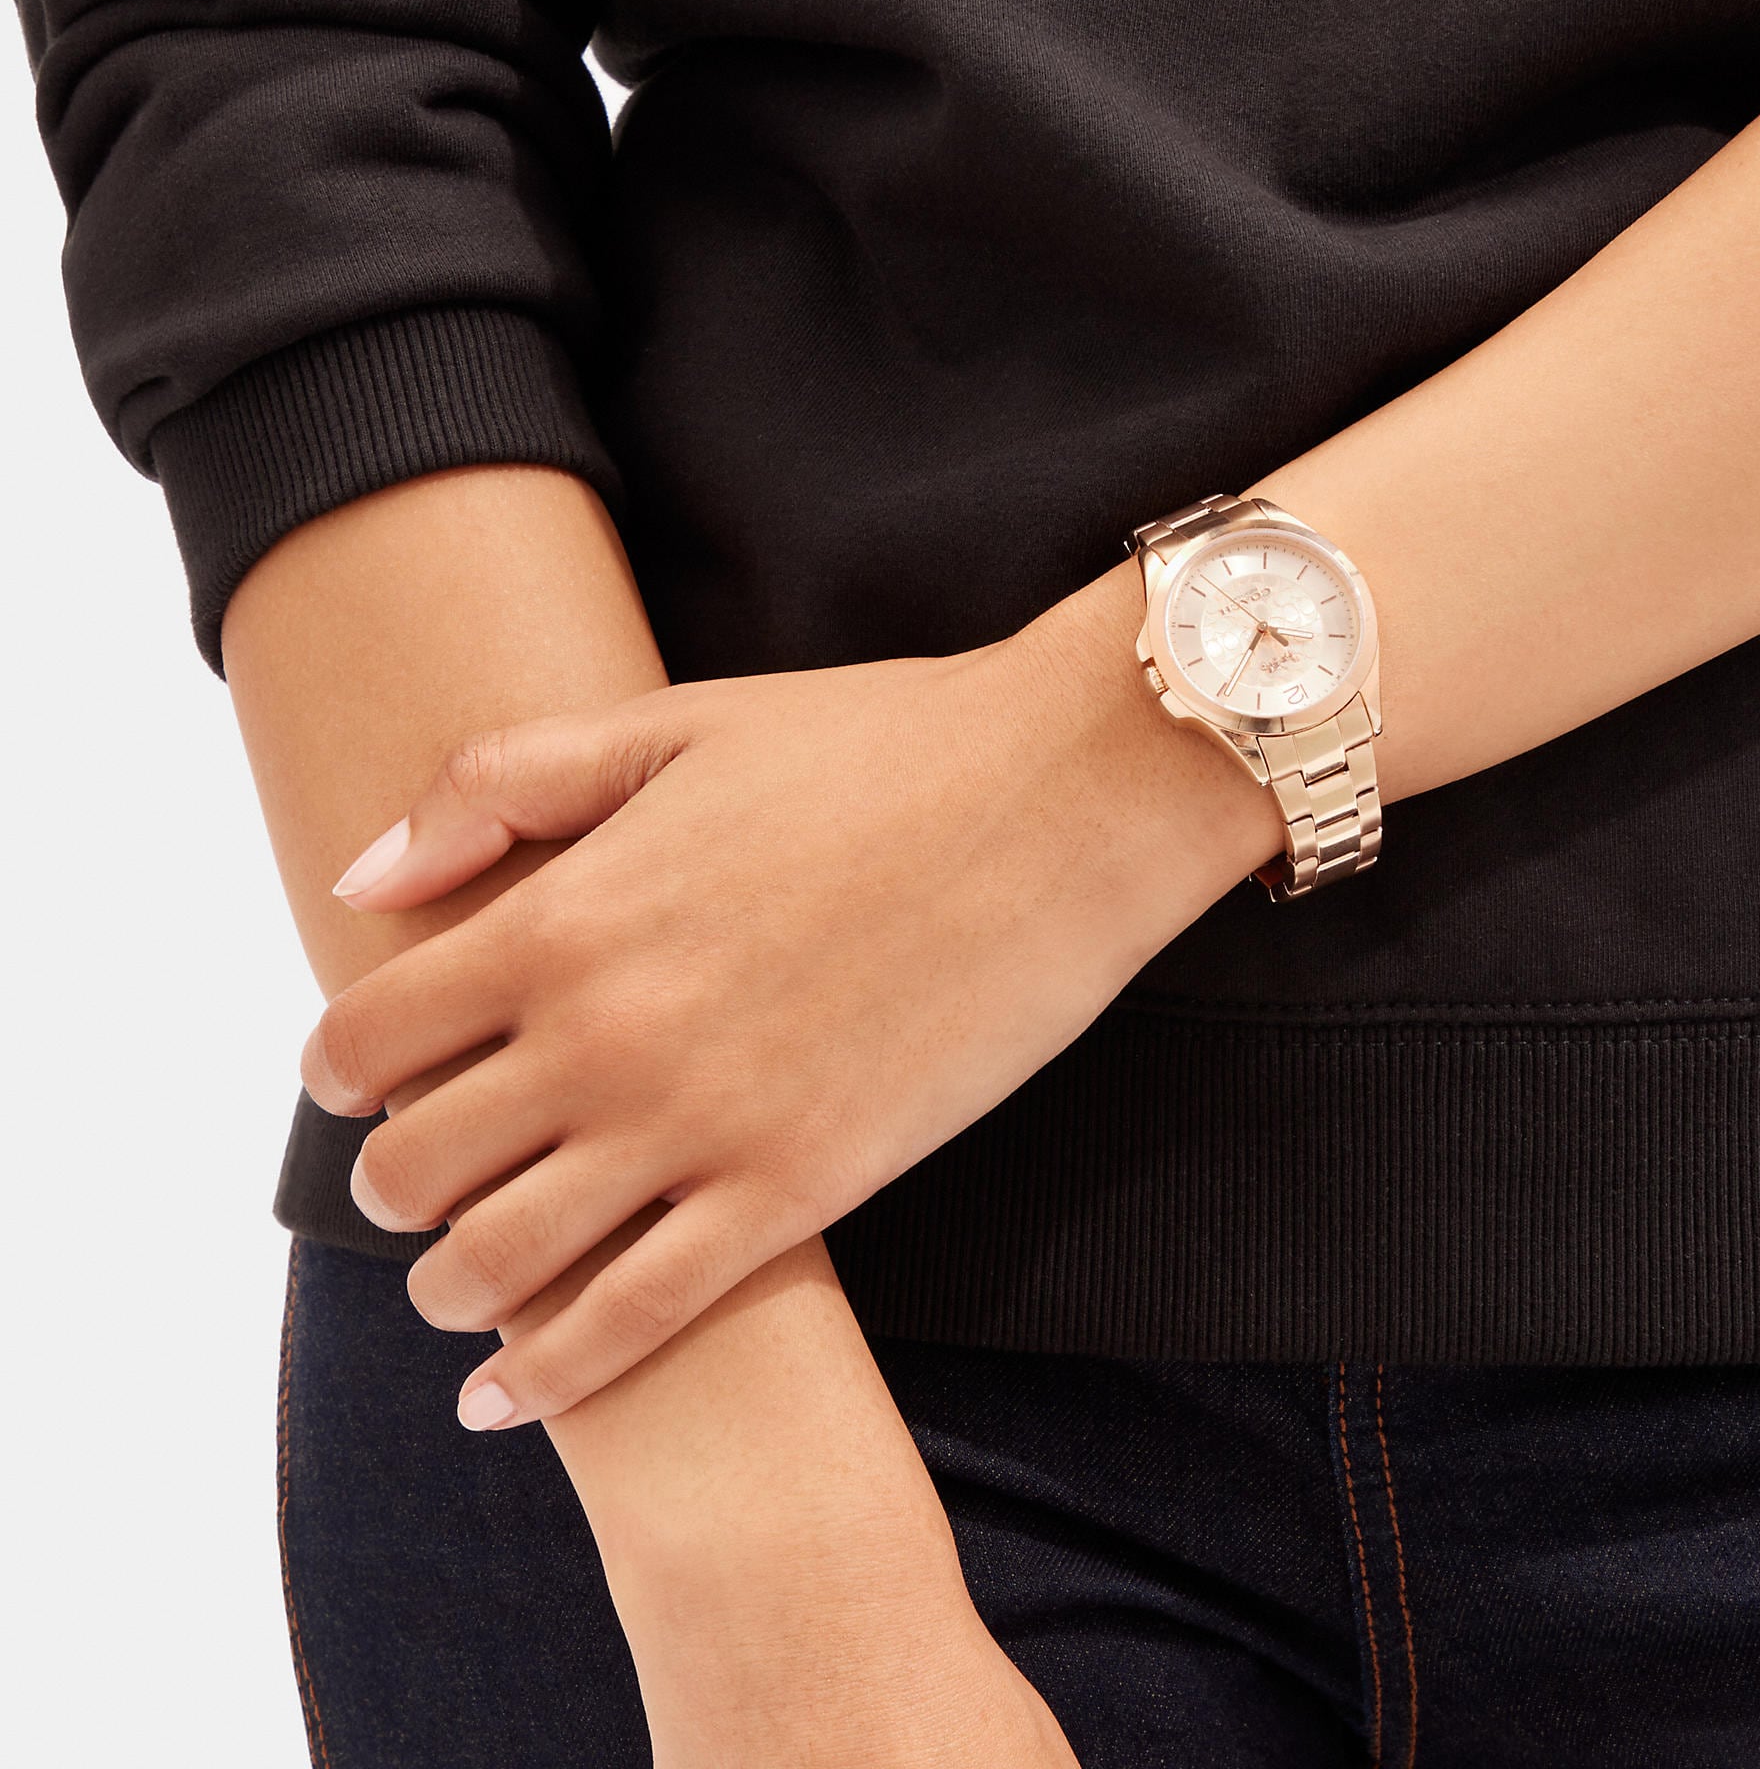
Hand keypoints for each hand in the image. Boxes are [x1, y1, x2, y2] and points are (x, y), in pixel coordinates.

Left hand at [300, 573, 1276, 1426]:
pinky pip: (634, 1323)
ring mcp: (701, 1126)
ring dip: (450, 1288)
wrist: (1061, 798)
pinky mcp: (799, 1191)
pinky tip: (507, 1394)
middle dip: (390, 1185)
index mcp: (565, 913)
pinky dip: (549, 1375)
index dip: (336, 1070)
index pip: (366, 1037)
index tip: (358, 1079)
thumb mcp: (673, 726)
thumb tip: (363, 880)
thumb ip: (499, 788)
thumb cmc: (876, 747)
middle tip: (418, 1177)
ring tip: (459, 1282)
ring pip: (501, 1266)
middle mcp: (607, 1036)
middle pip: (413, 1168)